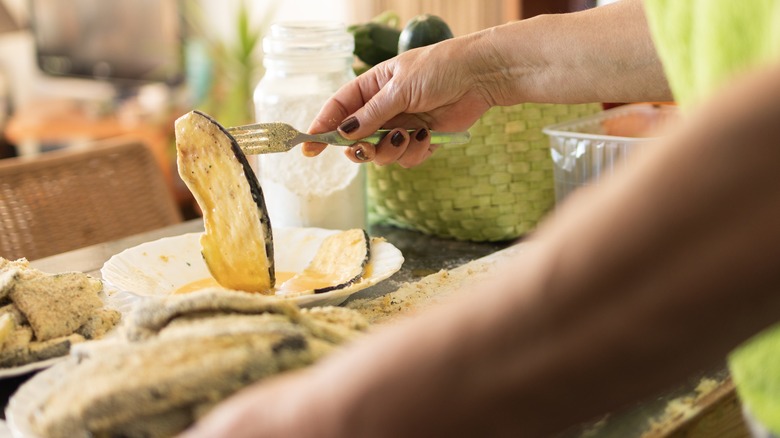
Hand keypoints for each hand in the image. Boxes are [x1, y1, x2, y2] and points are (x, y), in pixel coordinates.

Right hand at [303, 36, 495, 167]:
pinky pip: (406, 159)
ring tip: (410, 135)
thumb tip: (342, 132)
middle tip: (370, 147)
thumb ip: (371, 113)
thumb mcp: (400, 88)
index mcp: (372, 87)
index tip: (309, 148)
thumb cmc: (440, 69)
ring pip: (381, 154)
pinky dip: (415, 152)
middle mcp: (383, 109)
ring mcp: (402, 126)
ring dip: (392, 150)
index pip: (338, 109)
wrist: (480, 76)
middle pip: (356, 139)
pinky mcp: (422, 141)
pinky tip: (429, 136)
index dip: (322, 128)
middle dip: (362, 147)